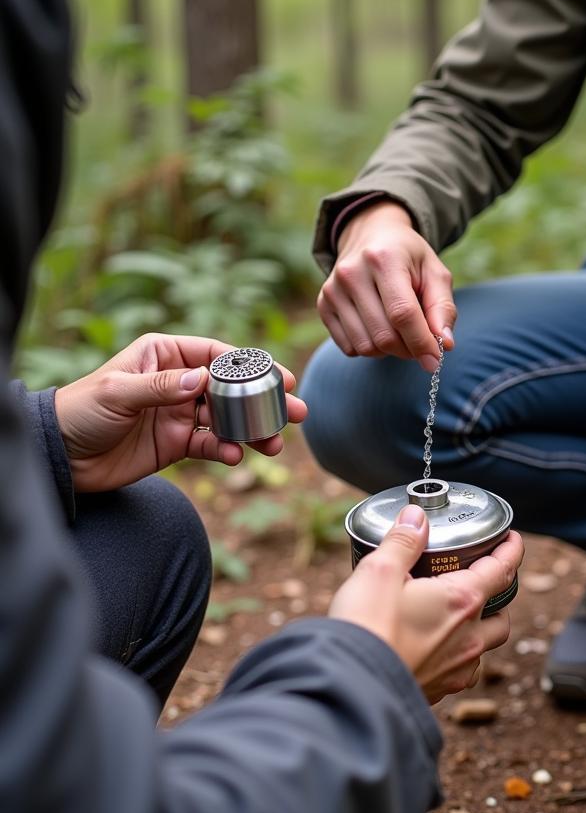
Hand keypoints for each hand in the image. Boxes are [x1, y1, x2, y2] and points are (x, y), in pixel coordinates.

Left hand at [54, 333, 307, 492]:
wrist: (62, 457)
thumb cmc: (80, 411)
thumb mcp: (117, 392)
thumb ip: (162, 386)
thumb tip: (203, 381)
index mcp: (164, 355)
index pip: (216, 355)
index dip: (250, 366)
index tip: (280, 377)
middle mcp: (178, 381)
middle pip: (232, 389)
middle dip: (265, 401)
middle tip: (297, 412)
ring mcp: (181, 413)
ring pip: (229, 419)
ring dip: (254, 431)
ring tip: (274, 444)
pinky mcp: (179, 443)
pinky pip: (213, 445)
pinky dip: (227, 451)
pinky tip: (236, 456)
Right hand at [318, 200, 455, 370]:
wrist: (371, 235)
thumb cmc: (409, 258)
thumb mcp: (435, 274)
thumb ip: (443, 308)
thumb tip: (444, 344)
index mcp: (384, 258)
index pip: (403, 314)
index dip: (421, 342)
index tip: (435, 360)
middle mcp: (352, 272)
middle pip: (384, 336)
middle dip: (408, 350)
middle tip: (420, 344)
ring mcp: (333, 289)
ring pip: (366, 347)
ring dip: (389, 351)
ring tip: (400, 332)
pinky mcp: (323, 305)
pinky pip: (349, 348)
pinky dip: (370, 348)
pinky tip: (379, 328)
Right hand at [329, 505, 523, 703]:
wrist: (349, 688)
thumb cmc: (366, 627)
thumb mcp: (380, 570)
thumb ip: (402, 542)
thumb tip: (417, 518)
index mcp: (461, 601)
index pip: (501, 570)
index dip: (511, 551)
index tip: (513, 540)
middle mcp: (468, 638)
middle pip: (501, 616)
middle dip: (498, 597)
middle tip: (483, 582)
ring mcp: (455, 669)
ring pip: (483, 650)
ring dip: (480, 632)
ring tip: (459, 619)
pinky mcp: (437, 691)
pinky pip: (460, 674)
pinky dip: (457, 658)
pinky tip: (435, 651)